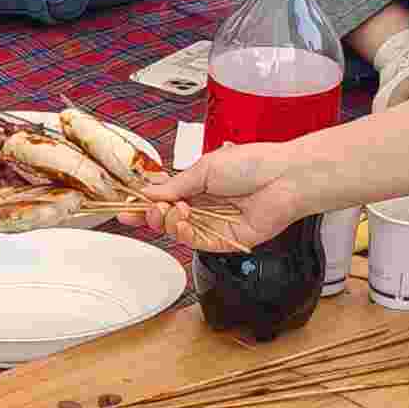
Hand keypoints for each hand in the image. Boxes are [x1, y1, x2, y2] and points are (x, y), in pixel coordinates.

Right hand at [126, 143, 320, 251]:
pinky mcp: (223, 241)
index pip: (163, 199)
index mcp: (197, 186)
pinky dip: (184, 234)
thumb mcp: (204, 168)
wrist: (283, 179)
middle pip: (166, 219)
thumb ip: (175, 184)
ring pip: (177, 232)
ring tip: (175, 210)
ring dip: (168, 222)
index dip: (144, 204)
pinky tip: (184, 222)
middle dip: (151, 216)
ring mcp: (212, 225)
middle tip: (148, 210)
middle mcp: (203, 206)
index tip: (125, 206)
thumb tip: (149, 193)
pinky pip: (195, 243)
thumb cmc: (251, 164)